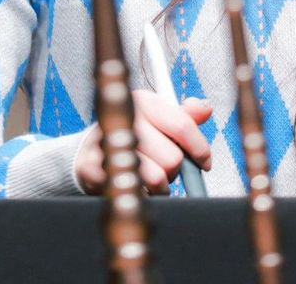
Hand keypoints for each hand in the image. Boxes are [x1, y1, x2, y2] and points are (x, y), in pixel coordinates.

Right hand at [75, 91, 212, 194]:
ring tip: (152, 178)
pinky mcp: (94, 168)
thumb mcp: (158, 118)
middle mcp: (126, 118)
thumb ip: (185, 115)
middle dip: (175, 170)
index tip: (204, 162)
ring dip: (161, 185)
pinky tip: (137, 184)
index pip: (182, 125)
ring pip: (157, 178)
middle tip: (165, 168)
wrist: (89, 151)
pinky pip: (135, 191)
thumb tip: (206, 108)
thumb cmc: (133, 134)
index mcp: (143, 100)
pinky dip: (142, 194)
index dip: (200, 147)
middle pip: (173, 158)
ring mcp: (108, 142)